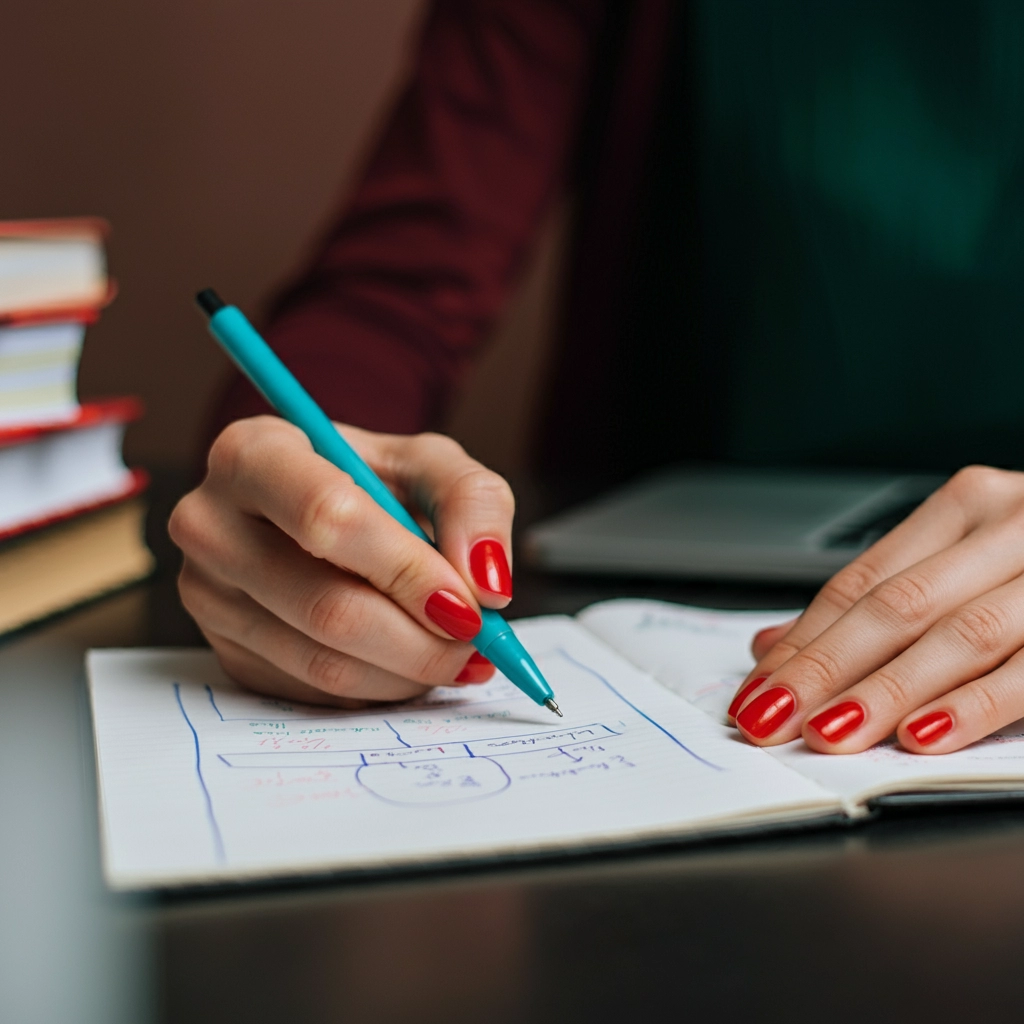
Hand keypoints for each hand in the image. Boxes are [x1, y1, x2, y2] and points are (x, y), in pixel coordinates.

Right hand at [169, 416, 514, 706]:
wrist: (316, 511)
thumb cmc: (371, 481)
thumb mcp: (430, 465)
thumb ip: (472, 503)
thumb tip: (487, 586)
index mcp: (252, 454)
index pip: (328, 519)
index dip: (408, 571)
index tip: (470, 606)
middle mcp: (210, 523)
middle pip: (328, 607)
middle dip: (421, 640)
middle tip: (478, 645)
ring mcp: (207, 596)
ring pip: (323, 663)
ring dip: (409, 672)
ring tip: (457, 654)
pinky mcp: (223, 651)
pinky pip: (313, 691)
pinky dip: (380, 688)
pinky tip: (409, 663)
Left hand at [729, 466, 1023, 753]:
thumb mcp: (965, 562)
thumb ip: (880, 598)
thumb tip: (774, 642)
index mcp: (969, 506)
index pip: (861, 581)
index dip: (803, 640)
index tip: (754, 689)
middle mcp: (1014, 522)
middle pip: (896, 606)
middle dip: (823, 669)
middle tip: (769, 718)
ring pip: (958, 634)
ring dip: (887, 691)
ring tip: (830, 732)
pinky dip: (979, 703)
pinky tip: (927, 734)